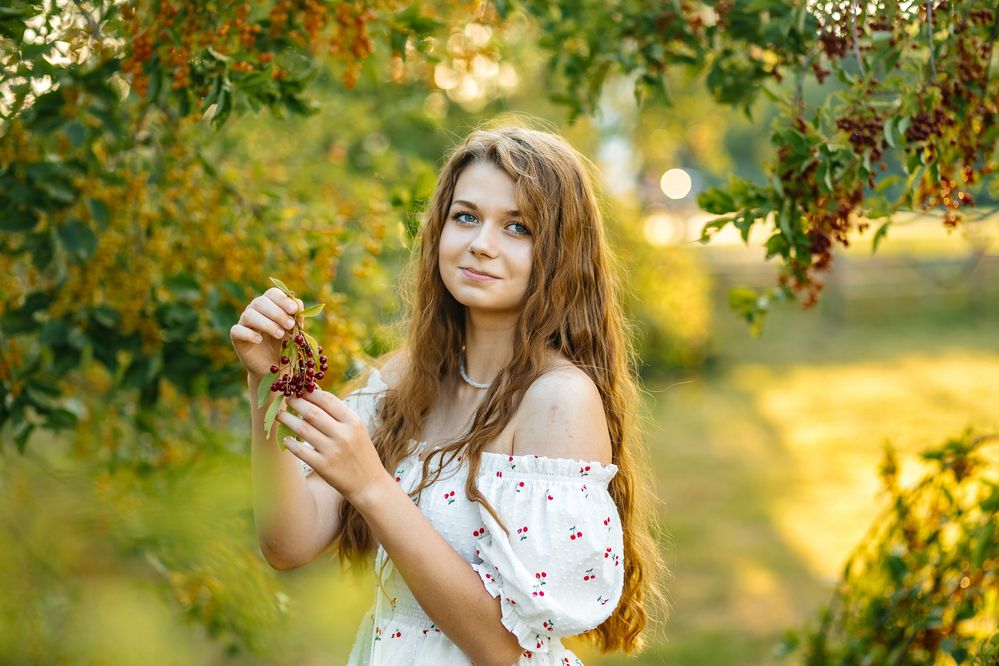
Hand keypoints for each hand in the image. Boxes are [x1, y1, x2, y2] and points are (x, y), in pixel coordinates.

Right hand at [230, 287, 303, 380]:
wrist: (273, 367)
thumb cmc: (284, 345)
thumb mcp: (294, 331)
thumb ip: (297, 318)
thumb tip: (299, 304)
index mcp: (269, 305)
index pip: (272, 294)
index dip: (282, 299)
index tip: (294, 309)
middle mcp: (254, 310)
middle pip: (260, 302)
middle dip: (277, 313)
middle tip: (289, 325)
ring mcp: (244, 323)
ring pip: (249, 315)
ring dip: (266, 323)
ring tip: (279, 334)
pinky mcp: (236, 337)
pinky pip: (237, 330)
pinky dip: (249, 334)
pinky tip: (259, 340)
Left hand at [275, 388, 391, 503]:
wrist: (369, 484)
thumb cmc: (361, 453)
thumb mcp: (357, 431)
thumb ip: (339, 416)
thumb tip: (315, 397)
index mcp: (354, 422)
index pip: (328, 400)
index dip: (311, 392)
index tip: (300, 387)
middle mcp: (343, 435)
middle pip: (312, 412)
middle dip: (296, 402)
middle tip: (286, 398)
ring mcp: (333, 451)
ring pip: (303, 429)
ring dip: (288, 420)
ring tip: (280, 415)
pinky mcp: (323, 466)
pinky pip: (301, 451)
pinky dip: (290, 443)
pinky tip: (285, 438)